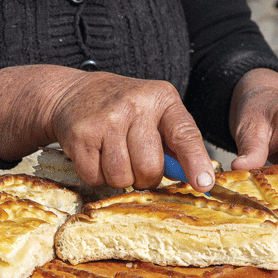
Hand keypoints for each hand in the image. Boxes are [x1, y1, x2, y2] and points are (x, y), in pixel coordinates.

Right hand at [0, 65, 214, 190]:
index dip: (195, 162)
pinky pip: (96, 178)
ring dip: (120, 177)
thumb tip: (199, 181)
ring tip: (114, 156)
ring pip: (122, 177)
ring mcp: (106, 120)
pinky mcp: (81, 135)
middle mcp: (135, 105)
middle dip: (145, 177)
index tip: (203, 184)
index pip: (184, 134)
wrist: (74, 93)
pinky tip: (96, 155)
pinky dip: (97, 176)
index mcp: (162, 99)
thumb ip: (177, 143)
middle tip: (137, 165)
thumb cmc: (124, 110)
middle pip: (149, 167)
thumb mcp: (155, 113)